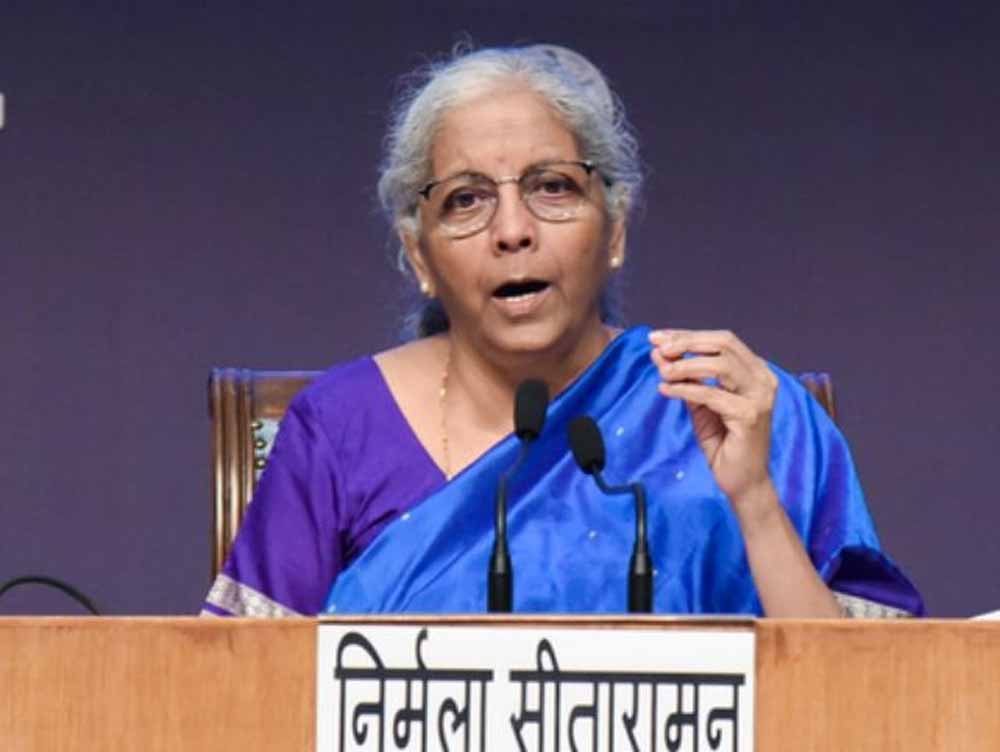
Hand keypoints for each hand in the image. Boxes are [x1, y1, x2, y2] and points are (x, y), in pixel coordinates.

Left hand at [649, 329, 778, 507]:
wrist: (742, 482)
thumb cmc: (724, 442)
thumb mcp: (700, 404)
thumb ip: (685, 378)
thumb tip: (659, 353)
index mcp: (755, 371)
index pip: (722, 340)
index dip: (688, 335)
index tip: (657, 336)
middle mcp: (763, 379)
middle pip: (723, 344)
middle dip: (686, 342)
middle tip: (657, 346)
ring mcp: (760, 397)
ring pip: (720, 365)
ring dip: (685, 365)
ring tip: (661, 370)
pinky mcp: (750, 416)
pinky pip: (712, 395)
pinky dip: (685, 389)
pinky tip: (665, 389)